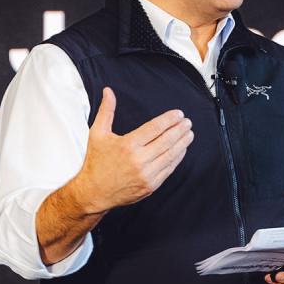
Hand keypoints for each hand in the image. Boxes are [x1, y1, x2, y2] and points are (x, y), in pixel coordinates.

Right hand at [73, 86, 193, 212]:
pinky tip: (181, 150)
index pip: (155, 128)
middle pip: (167, 141)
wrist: (94, 192)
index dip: (169, 119)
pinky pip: (169, 169)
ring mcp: (146, 174)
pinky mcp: (151, 185)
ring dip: (182, 143)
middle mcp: (139, 160)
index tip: (178, 114)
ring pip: (171, 155)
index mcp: (128, 145)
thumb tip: (108, 91)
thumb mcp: (97, 134)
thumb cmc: (96, 163)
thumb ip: (106, 111)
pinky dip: (177, 158)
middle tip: (187, 122)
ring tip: (189, 134)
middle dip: (180, 130)